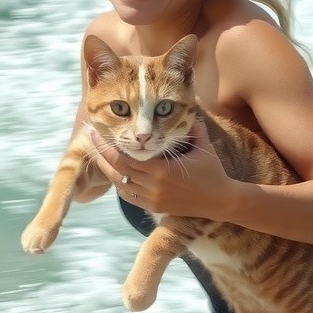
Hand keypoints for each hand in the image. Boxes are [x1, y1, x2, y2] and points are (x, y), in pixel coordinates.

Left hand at [89, 120, 236, 218]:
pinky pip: (128, 196)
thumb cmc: (213, 171)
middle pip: (117, 170)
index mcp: (161, 171)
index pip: (125, 158)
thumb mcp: (203, 146)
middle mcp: (153, 187)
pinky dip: (119, 184)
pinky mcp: (154, 208)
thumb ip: (192, 126)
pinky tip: (115, 172)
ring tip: (99, 154)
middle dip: (102, 153)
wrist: (221, 202)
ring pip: (120, 184)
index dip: (107, 146)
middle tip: (91, 137)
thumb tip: (187, 104)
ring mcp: (152, 199)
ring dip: (108, 169)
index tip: (97, 131)